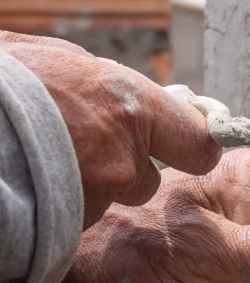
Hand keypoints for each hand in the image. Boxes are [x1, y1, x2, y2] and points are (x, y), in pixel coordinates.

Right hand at [0, 31, 220, 226]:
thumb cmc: (5, 78)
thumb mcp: (58, 59)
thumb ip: (100, 81)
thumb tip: (118, 84)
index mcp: (133, 105)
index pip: (198, 145)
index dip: (190, 149)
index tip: (183, 149)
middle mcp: (123, 156)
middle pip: (147, 182)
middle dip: (122, 173)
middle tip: (81, 153)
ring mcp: (92, 195)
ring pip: (104, 204)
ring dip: (82, 190)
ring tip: (42, 166)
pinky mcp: (61, 224)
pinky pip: (69, 222)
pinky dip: (54, 209)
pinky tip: (28, 186)